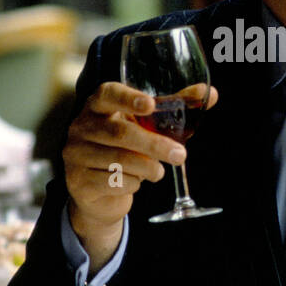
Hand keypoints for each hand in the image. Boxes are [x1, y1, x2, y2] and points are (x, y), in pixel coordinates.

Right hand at [64, 80, 217, 270]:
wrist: (99, 191)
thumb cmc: (126, 148)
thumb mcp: (147, 125)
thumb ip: (175, 107)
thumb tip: (210, 94)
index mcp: (97, 105)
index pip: (107, 94)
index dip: (129, 98)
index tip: (150, 105)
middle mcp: (81, 126)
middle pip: (120, 133)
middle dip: (154, 145)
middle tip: (180, 155)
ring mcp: (75, 153)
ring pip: (118, 161)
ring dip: (147, 168)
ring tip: (158, 171)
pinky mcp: (77, 180)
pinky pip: (112, 182)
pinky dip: (132, 184)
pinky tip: (135, 182)